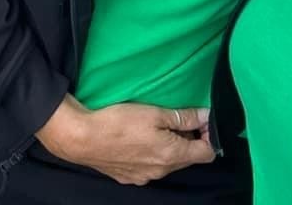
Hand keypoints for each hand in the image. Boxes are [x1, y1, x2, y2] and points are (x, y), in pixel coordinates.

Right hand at [36, 94, 214, 184]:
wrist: (82, 139)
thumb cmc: (120, 122)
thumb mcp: (155, 113)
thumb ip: (184, 117)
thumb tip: (207, 116)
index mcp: (171, 156)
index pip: (206, 154)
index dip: (209, 136)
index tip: (202, 120)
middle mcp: (160, 172)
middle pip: (187, 158)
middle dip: (189, 139)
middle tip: (180, 117)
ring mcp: (143, 177)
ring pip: (169, 162)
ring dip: (171, 145)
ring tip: (159, 125)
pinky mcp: (129, 177)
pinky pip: (151, 167)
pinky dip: (154, 153)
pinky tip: (142, 138)